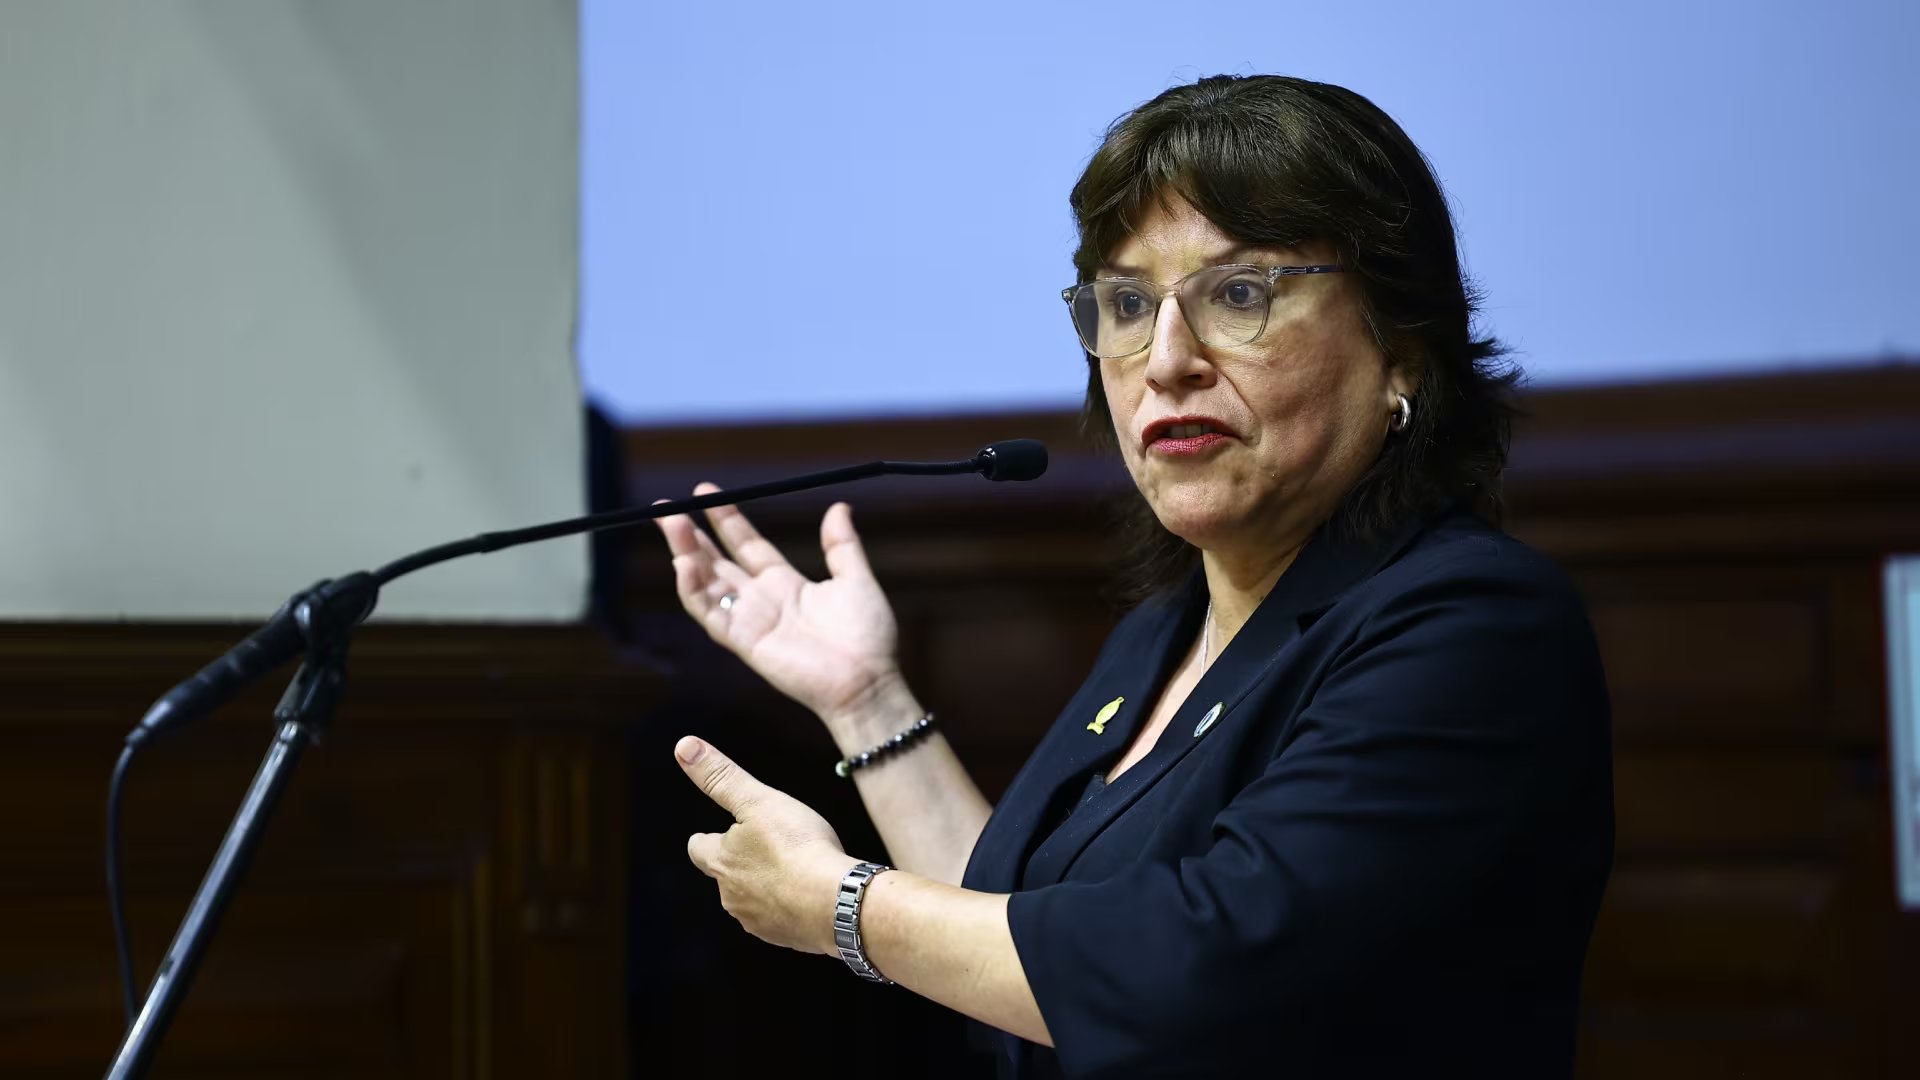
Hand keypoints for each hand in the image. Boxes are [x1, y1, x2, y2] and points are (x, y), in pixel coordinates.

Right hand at [654, 487, 902, 722]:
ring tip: (671, 523)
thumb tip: (839, 506)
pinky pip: (710, 615)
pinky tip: (683, 565)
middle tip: (664, 508)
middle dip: (689, 534)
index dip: (725, 519)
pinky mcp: (744, 641)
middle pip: (715, 560)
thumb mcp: (855, 579)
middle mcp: (761, 599)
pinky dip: (693, 591)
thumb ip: (842, 546)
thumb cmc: (866, 636)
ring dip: (685, 554)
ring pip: (706, 583)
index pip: (746, 544)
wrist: (866, 680)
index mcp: (785, 583)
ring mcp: (749, 620)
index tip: (705, 492)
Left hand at [676, 736, 859, 953]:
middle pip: (726, 877)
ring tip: (792, 872)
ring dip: (767, 887)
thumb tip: (684, 745)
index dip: (706, 839)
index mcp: (721, 862)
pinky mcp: (786, 938)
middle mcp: (732, 896)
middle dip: (740, 864)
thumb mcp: (758, 800)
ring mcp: (758, 921)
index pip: (699, 848)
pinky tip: (811, 896)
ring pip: (753, 901)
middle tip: (764, 848)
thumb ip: (721, 777)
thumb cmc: (797, 846)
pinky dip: (791, 908)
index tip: (714, 833)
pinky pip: (783, 920)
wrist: (836, 902)